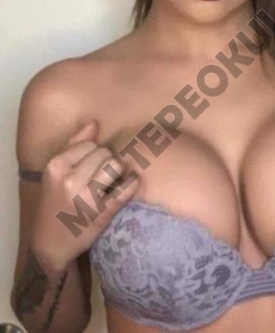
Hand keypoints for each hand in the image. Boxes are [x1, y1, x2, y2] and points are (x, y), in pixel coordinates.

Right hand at [29, 120, 140, 270]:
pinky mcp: (102, 213)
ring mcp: (86, 197)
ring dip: (118, 172)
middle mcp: (69, 180)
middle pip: (105, 153)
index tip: (90, 165)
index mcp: (56, 166)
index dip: (94, 152)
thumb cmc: (54, 201)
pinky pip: (127, 187)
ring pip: (116, 166)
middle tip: (101, 175)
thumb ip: (73, 144)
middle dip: (106, 162)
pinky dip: (131, 183)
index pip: (90, 144)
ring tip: (111, 181)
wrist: (50, 243)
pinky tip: (128, 185)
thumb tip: (94, 123)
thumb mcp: (55, 172)